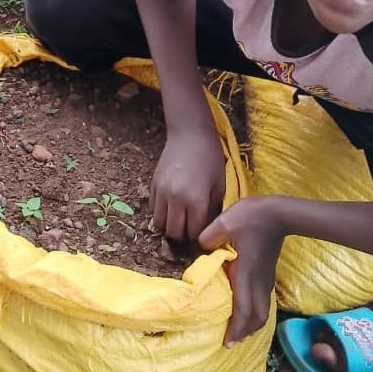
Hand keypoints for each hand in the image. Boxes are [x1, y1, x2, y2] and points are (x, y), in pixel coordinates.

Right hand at [151, 126, 225, 244]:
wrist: (190, 133)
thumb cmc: (211, 158)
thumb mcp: (219, 185)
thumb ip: (213, 211)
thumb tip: (209, 231)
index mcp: (196, 200)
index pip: (194, 234)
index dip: (200, 239)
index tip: (204, 237)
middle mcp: (176, 198)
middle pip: (174, 233)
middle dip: (184, 236)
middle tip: (191, 230)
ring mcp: (161, 191)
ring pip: (159, 224)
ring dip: (170, 226)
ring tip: (180, 220)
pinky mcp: (153, 184)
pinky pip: (153, 209)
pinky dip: (161, 213)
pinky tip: (172, 207)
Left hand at [199, 197, 284, 346]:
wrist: (279, 213)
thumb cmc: (251, 217)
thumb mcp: (224, 222)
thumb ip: (208, 238)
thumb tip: (200, 248)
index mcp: (245, 273)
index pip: (243, 310)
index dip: (236, 328)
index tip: (227, 341)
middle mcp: (257, 281)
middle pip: (256, 317)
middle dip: (244, 332)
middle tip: (231, 340)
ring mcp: (265, 278)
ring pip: (262, 310)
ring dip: (252, 324)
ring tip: (240, 330)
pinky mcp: (268, 273)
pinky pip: (263, 300)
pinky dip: (256, 312)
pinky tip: (248, 308)